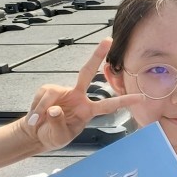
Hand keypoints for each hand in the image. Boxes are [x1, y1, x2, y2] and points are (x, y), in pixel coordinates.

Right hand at [19, 39, 141, 151]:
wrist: (36, 135)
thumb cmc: (52, 136)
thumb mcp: (58, 136)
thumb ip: (58, 124)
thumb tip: (54, 109)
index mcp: (88, 111)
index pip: (109, 105)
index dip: (125, 101)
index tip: (142, 97)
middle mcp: (79, 97)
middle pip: (87, 73)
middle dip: (97, 55)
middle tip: (108, 40)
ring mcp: (64, 92)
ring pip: (53, 93)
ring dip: (42, 108)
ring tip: (36, 122)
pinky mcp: (48, 90)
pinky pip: (42, 96)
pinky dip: (36, 109)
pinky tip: (34, 118)